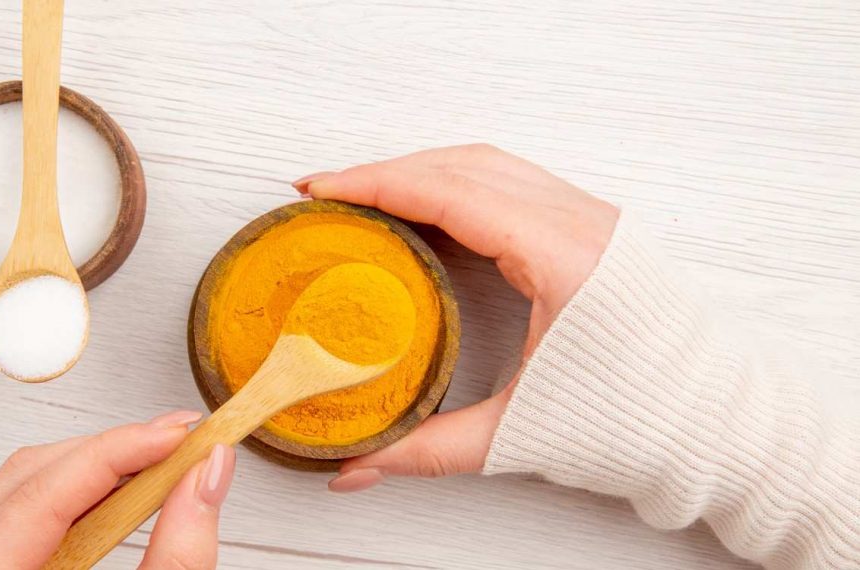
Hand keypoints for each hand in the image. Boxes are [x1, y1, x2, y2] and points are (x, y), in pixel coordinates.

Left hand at [0, 411, 235, 569]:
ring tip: (158, 464)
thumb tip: (207, 476)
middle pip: (29, 477)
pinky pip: (13, 513)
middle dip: (112, 451)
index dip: (120, 450)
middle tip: (181, 444)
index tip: (179, 436)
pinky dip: (71, 497)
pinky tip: (116, 495)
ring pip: (17, 488)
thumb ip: (178, 556)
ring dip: (93, 469)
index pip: (44, 492)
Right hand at [292, 144, 617, 490]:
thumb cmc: (637, 422)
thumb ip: (428, 449)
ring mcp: (592, 218)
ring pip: (490, 165)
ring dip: (422, 171)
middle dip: (386, 171)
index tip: (322, 189)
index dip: (376, 183)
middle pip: (464, 165)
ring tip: (366, 194)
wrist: (719, 425)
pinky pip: (513, 183)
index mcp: (564, 257)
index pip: (451, 192)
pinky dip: (458, 183)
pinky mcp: (595, 230)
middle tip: (325, 192)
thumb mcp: (519, 434)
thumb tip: (354, 470)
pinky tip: (427, 207)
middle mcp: (581, 222)